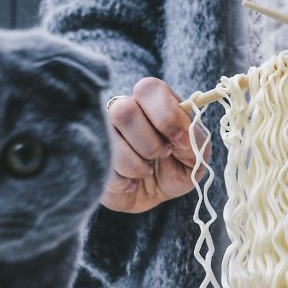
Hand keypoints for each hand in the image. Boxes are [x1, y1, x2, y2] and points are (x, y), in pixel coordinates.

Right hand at [103, 77, 209, 213]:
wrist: (151, 198)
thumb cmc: (174, 170)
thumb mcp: (195, 158)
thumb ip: (195, 141)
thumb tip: (181, 135)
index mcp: (152, 102)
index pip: (149, 88)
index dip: (166, 116)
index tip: (179, 141)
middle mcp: (123, 110)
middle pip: (125, 111)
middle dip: (151, 144)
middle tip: (162, 156)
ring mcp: (102, 133)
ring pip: (111, 140)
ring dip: (137, 165)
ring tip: (147, 171)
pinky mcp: (91, 157)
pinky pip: (103, 166)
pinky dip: (125, 182)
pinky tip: (131, 184)